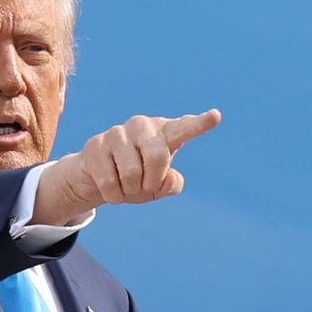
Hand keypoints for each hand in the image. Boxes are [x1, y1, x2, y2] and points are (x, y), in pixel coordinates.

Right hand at [38, 109, 220, 222]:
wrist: (98, 179)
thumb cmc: (138, 179)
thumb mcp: (159, 186)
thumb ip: (171, 184)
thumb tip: (167, 178)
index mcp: (163, 133)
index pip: (184, 128)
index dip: (200, 124)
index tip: (216, 116)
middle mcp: (141, 125)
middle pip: (157, 157)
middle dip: (151, 181)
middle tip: (145, 185)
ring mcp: (117, 133)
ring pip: (131, 173)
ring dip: (131, 190)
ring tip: (126, 185)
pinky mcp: (95, 146)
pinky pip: (110, 182)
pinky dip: (115, 196)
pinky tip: (112, 188)